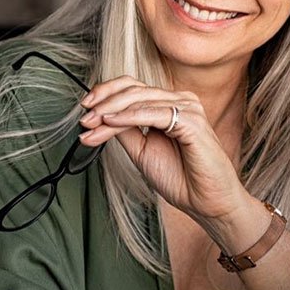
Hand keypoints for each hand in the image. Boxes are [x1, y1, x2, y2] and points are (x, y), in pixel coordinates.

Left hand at [77, 75, 253, 233]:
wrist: (206, 202)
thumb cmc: (181, 178)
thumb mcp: (142, 151)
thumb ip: (125, 131)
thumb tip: (100, 117)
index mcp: (169, 105)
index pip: (132, 88)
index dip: (105, 94)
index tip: (84, 109)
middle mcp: (180, 101)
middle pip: (133, 89)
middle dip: (102, 103)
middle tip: (83, 118)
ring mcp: (187, 108)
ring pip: (139, 99)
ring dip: (109, 111)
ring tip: (91, 123)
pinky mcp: (191, 120)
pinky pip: (154, 113)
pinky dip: (129, 116)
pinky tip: (110, 122)